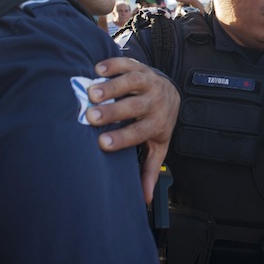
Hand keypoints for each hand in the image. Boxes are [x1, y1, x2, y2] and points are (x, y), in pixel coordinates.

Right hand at [86, 57, 180, 202]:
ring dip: (112, 86)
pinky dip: (114, 64)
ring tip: (90, 91)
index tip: (101, 143)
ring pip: (133, 82)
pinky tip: (97, 69)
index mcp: (157, 124)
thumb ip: (150, 170)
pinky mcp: (140, 67)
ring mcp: (149, 82)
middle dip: (113, 111)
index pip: (140, 132)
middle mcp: (155, 102)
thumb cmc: (157, 123)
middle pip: (135, 107)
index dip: (122, 138)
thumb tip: (144, 199)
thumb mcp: (157, 146)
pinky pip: (128, 63)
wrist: (172, 94)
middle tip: (91, 115)